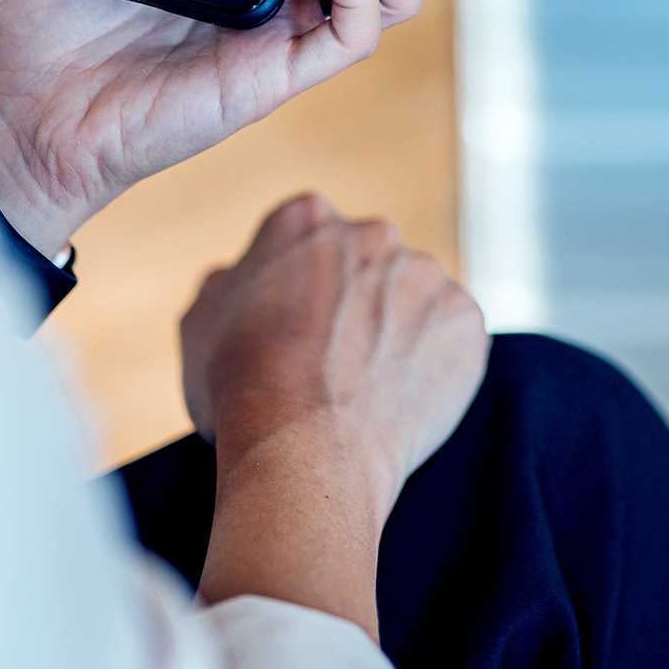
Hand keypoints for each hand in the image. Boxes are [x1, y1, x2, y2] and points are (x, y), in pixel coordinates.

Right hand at [181, 194, 488, 638]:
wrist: (304, 450)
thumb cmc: (241, 389)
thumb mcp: (201, 319)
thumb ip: (231, 282)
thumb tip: (243, 278)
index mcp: (306, 218)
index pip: (311, 240)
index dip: (304, 288)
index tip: (300, 327)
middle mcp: (372, 231)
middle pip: (369, 263)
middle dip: (359, 302)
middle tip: (338, 361)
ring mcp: (425, 273)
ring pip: (415, 298)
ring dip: (401, 330)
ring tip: (372, 390)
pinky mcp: (466, 318)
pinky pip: (454, 336)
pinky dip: (437, 364)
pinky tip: (405, 400)